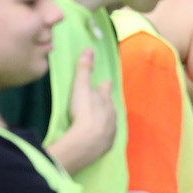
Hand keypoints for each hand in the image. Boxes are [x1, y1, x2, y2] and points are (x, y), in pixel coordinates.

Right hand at [64, 48, 117, 167]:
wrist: (88, 140)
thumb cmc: (84, 111)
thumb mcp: (80, 87)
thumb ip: (84, 70)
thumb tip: (90, 49)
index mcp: (105, 99)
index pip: (106, 88)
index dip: (105, 85)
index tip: (105, 82)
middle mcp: (112, 113)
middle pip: (110, 105)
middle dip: (106, 103)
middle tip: (102, 101)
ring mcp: (111, 129)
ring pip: (110, 121)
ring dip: (106, 119)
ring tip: (101, 119)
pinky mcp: (107, 144)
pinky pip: (107, 137)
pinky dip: (104, 135)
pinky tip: (101, 137)